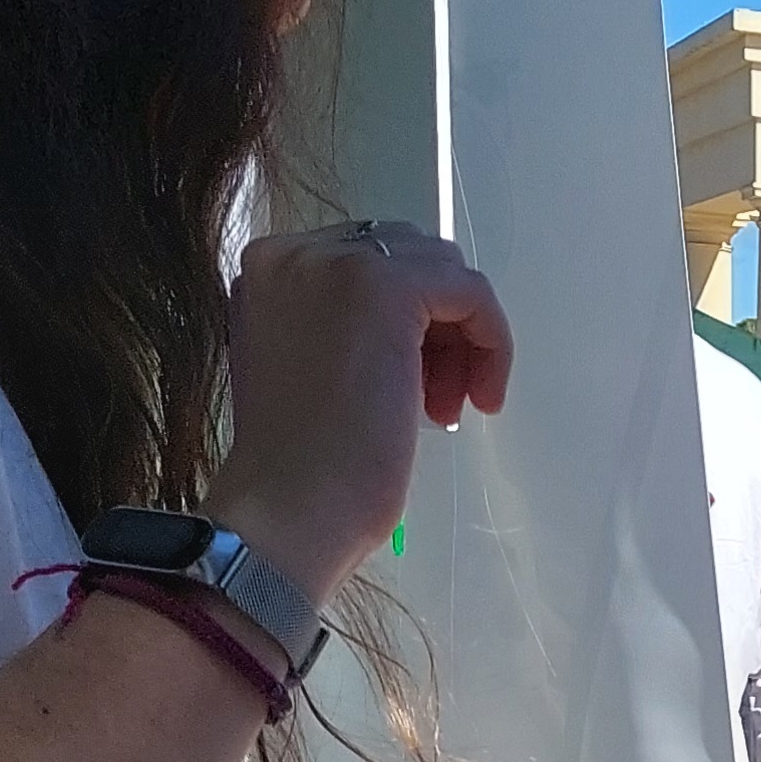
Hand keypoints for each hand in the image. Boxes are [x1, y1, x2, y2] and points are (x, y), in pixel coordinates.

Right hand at [201, 221, 515, 599]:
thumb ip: (344, 329)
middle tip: (440, 400)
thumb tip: (409, 326)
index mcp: (269, 270)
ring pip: (441, 269)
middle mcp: (293, 253)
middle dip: (438, 327)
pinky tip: (482, 397)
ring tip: (448, 407)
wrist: (288, 508)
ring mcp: (335, 263)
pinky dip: (491, 339)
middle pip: (407, 258)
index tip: (420, 388)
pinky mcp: (385, 286)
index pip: (367, 265)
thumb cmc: (303, 467)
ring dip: (461, 338)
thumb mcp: (316, 371)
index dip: (411, 324)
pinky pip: (469, 291)